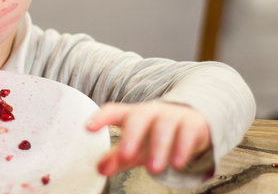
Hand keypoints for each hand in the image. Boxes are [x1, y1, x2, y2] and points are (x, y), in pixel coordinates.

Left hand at [86, 101, 210, 176]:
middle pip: (138, 117)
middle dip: (132, 136)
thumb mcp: (135, 146)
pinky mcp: (192, 124)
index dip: (100, 118)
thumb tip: (100, 168)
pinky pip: (187, 132)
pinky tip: (177, 163)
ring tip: (153, 169)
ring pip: (164, 126)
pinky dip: (182, 148)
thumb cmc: (154, 134)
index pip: (113, 111)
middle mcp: (150, 112)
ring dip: (158, 147)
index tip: (88, 128)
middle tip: (126, 155)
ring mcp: (171, 116)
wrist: (190, 122)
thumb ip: (117, 157)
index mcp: (131, 115)